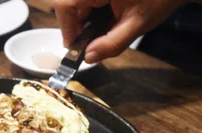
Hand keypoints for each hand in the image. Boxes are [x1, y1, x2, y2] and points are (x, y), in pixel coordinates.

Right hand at [53, 0, 184, 62]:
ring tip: (100, 29)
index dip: (66, 29)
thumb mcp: (136, 25)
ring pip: (73, 1)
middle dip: (73, 25)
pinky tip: (104, 16)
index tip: (75, 48)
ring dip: (81, 18)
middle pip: (66, 3)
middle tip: (88, 42)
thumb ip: (111, 44)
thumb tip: (89, 58)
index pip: (65, 6)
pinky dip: (88, 10)